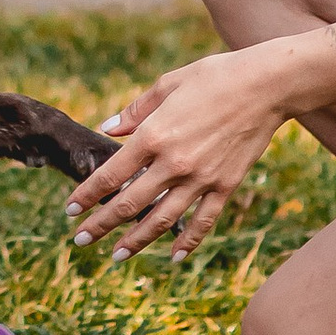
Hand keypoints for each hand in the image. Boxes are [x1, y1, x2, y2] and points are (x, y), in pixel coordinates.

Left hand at [67, 44, 290, 263]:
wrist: (266, 85)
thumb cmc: (214, 76)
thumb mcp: (168, 84)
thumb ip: (135, 110)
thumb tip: (107, 128)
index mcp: (154, 136)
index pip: (110, 175)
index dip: (86, 195)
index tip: (70, 210)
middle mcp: (173, 163)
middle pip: (129, 203)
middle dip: (101, 225)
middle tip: (81, 240)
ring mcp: (201, 178)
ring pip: (162, 219)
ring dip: (136, 240)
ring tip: (116, 255)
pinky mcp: (226, 186)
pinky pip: (203, 221)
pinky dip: (188, 242)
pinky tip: (174, 257)